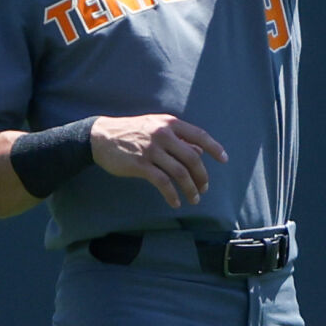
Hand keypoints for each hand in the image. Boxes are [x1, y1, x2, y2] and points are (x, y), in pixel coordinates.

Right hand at [90, 114, 227, 208]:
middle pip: (192, 157)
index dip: (214, 147)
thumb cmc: (132, 132)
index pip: (199, 135)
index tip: (224, 159)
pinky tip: (175, 202)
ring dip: (190, 188)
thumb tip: (200, 151)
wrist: (101, 136)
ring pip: (179, 172)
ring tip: (194, 199)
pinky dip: (172, 195)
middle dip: (202, 175)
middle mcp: (163, 134)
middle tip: (204, 189)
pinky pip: (162, 182)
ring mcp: (151, 149)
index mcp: (169, 123)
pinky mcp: (140, 164)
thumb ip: (178, 138)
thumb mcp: (157, 128)